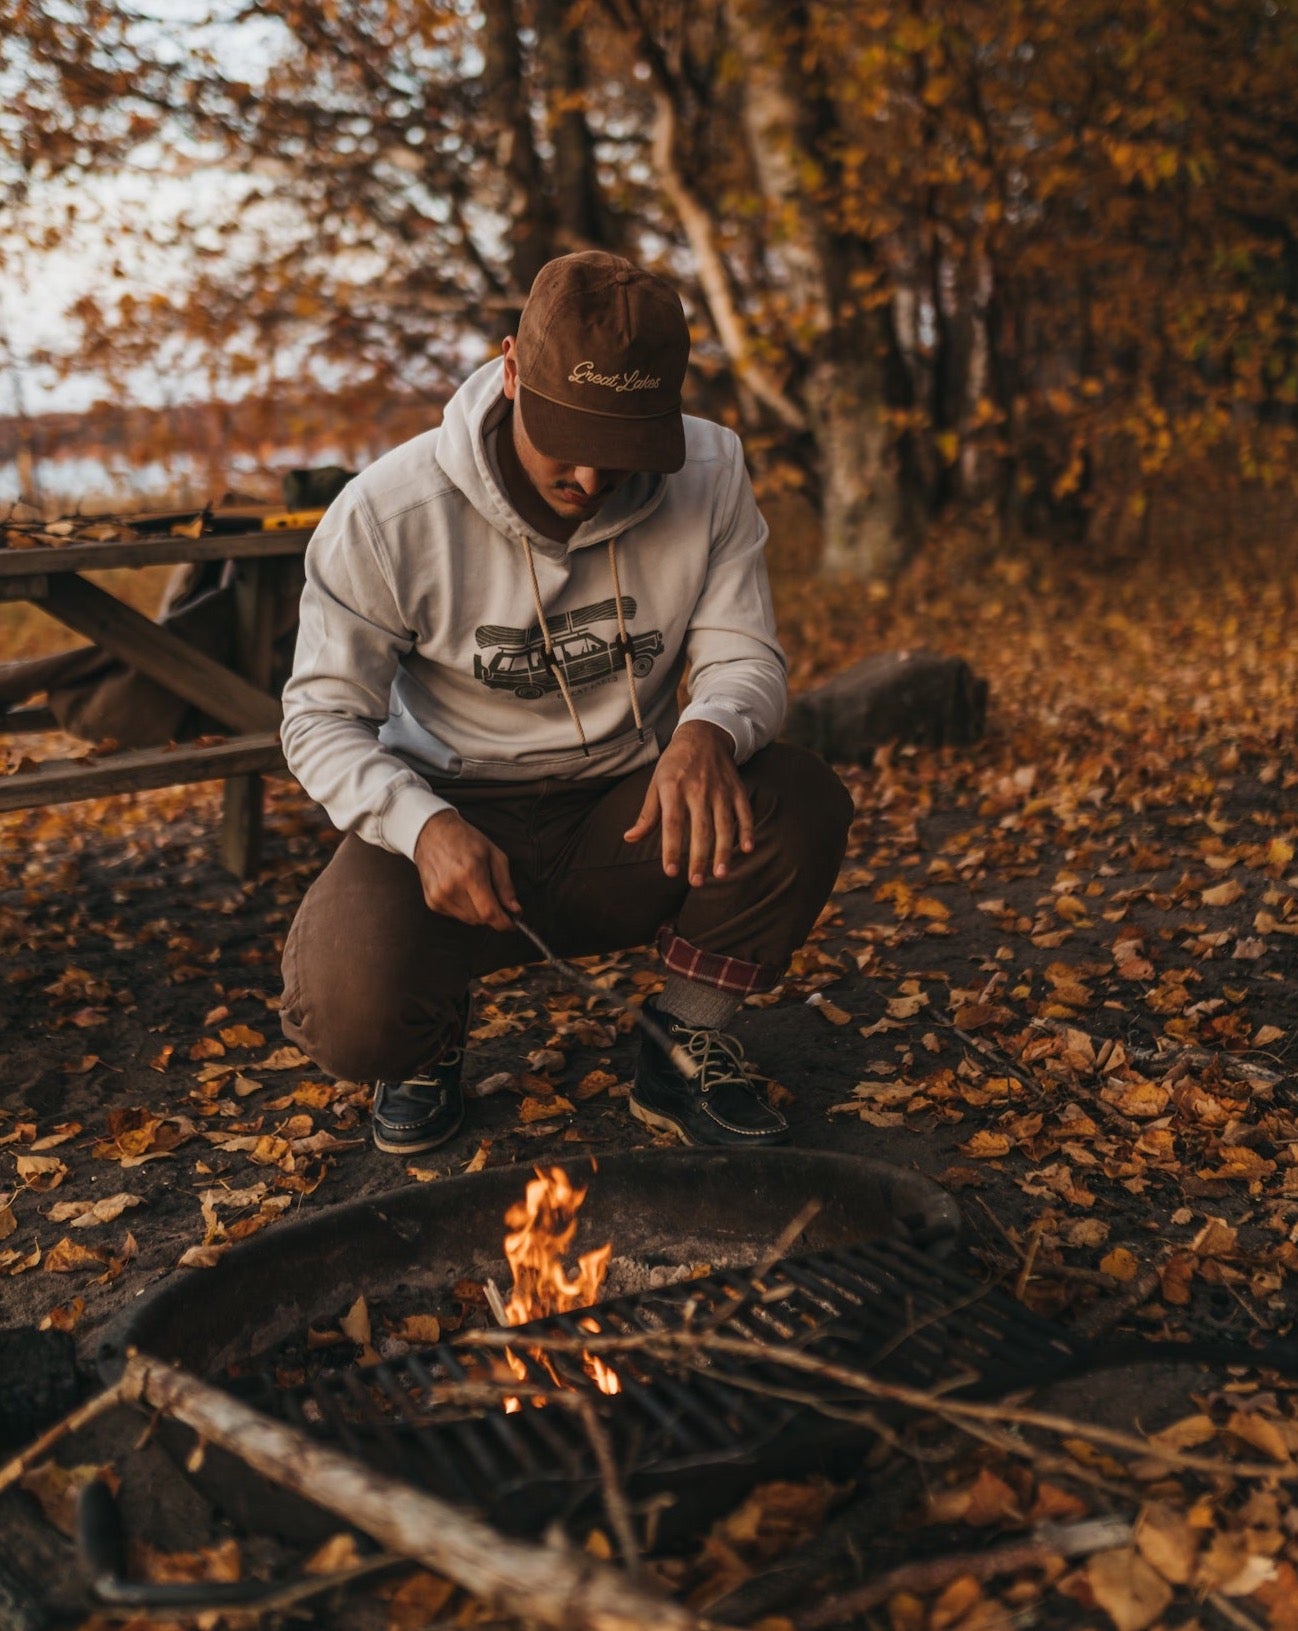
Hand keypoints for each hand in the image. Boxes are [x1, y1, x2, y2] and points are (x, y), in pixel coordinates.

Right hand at [413, 809, 520, 930]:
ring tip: (477, 890)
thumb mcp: (494, 855)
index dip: (504, 923)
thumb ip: (506, 885)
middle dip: (493, 914)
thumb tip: (515, 910)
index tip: (512, 924)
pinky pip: (456, 916)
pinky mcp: (431, 901)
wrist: (432, 833)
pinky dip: (465, 909)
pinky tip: (463, 890)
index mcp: (470, 874)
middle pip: (480, 919)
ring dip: (479, 912)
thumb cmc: (466, 840)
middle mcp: (451, 887)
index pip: (489, 912)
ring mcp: (439, 896)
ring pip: (469, 920)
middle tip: (497, 900)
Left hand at [624, 720, 753, 886]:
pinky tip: (747, 849)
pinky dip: (747, 830)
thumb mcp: (656, 783)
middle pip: (700, 829)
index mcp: (673, 789)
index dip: (671, 849)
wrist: (703, 735)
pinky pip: (744, 812)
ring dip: (724, 851)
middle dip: (699, 858)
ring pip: (724, 825)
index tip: (670, 872)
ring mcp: (720, 790)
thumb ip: (647, 814)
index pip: (672, 824)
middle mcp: (698, 790)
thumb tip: (630, 838)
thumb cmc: (674, 764)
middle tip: (696, 882)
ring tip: (721, 874)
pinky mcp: (737, 789)